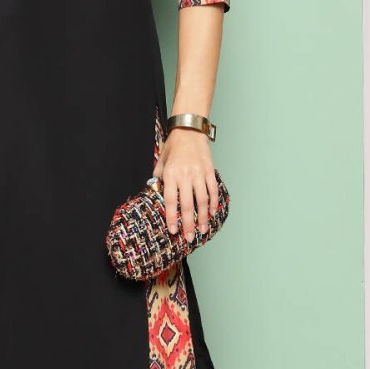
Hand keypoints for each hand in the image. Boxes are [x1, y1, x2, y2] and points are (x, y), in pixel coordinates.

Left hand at [152, 128, 216, 242]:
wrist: (189, 130)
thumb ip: (159, 178)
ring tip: (201, 230)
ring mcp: (199, 173)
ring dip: (202, 218)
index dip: (171, 217)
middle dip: (188, 224)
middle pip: (188, 205)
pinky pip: (213, 190)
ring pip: (203, 201)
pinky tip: (212, 214)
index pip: (170, 201)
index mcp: (171, 174)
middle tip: (188, 238)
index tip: (173, 231)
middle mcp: (185, 175)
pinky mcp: (210, 171)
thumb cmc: (173, 147)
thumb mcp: (161, 161)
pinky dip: (213, 203)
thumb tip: (156, 194)